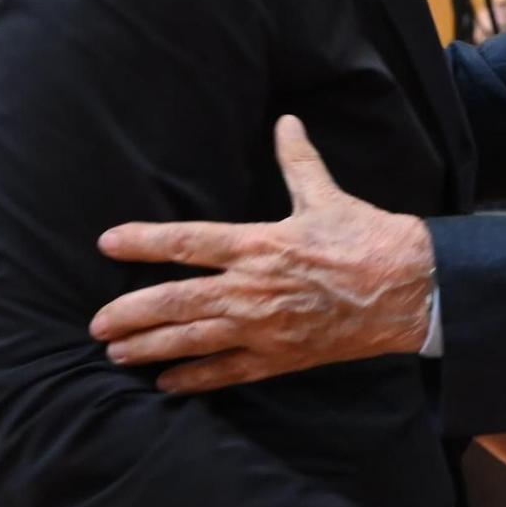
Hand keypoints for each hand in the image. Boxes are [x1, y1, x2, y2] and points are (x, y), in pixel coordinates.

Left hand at [91, 116, 433, 392]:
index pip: (187, 243)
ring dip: (150, 348)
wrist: (408, 288)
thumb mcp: (327, 196)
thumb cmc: (366, 238)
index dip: (143, 243)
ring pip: (192, 341)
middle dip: (131, 313)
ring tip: (116, 354)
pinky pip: (226, 372)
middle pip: (176, 302)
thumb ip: (297, 161)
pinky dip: (193, 380)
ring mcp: (263, 328)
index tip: (107, 243)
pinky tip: (166, 384)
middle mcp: (251, 289)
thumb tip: (286, 122)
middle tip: (97, 323)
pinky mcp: (280, 356)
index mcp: (259, 244)